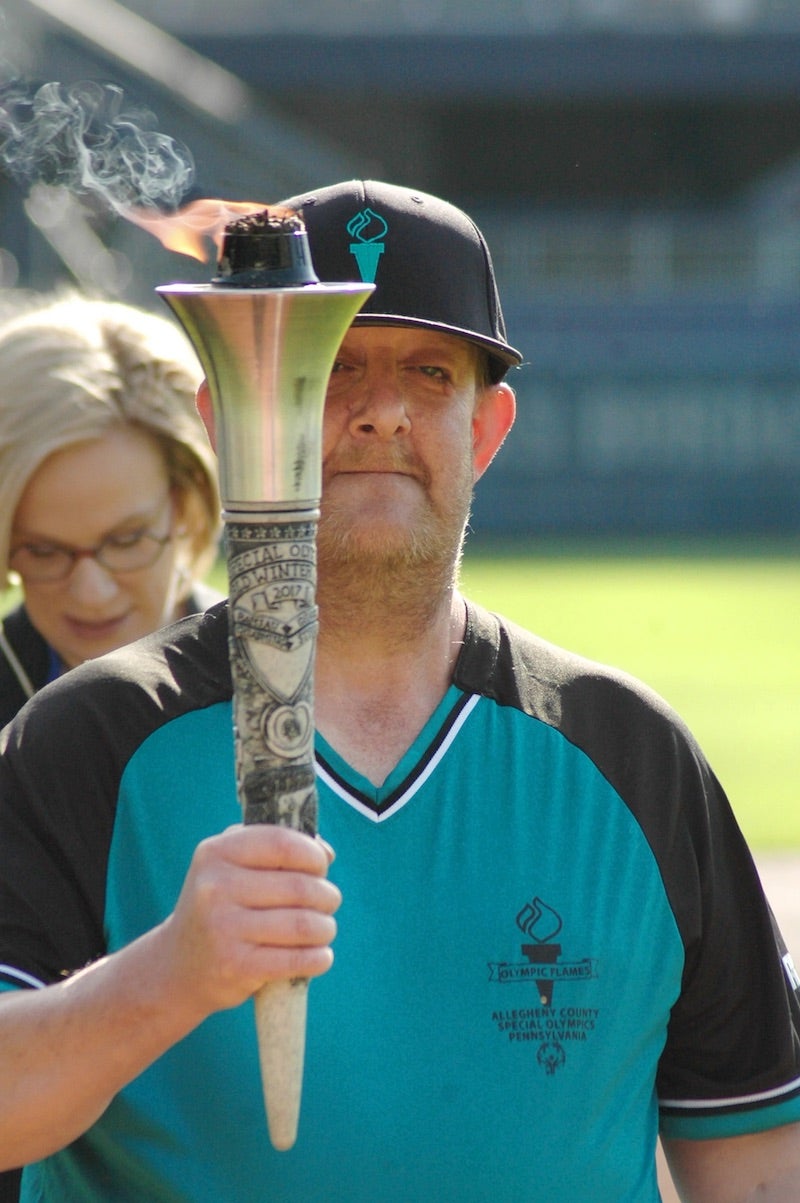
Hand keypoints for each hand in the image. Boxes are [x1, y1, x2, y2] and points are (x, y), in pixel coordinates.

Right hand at [157, 825, 340, 1018]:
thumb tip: (326, 853)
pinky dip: (319, 958)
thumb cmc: (220, 907)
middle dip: (326, 895)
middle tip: (328, 903)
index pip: (282, 844)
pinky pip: (296, 960)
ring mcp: (223, 928)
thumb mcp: (231, 866)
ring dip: (326, 928)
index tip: (321, 867)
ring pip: (303, 924)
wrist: (177, 966)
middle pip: (300, 886)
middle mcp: (215, 888)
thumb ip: (275, 849)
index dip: (313, 855)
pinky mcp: (236, 966)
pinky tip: (321, 955)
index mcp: (216, 853)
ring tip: (324, 929)